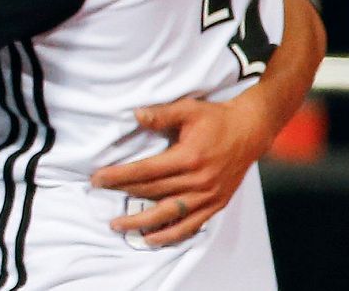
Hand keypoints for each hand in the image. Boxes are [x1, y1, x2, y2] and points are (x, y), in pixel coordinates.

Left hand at [90, 95, 269, 244]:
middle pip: (154, 192)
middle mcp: (198, 180)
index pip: (146, 170)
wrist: (250, 131)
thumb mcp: (188, 109)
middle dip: (124, 195)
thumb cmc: (216, 118)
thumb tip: (135, 115)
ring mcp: (208, 195)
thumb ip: (161, 114)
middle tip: (99, 195)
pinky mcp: (217, 204)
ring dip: (143, 223)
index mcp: (188, 157)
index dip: (119, 176)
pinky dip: (172, 234)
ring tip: (121, 227)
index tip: (97, 179)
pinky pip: (192, 225)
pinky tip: (153, 239)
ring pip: (170, 213)